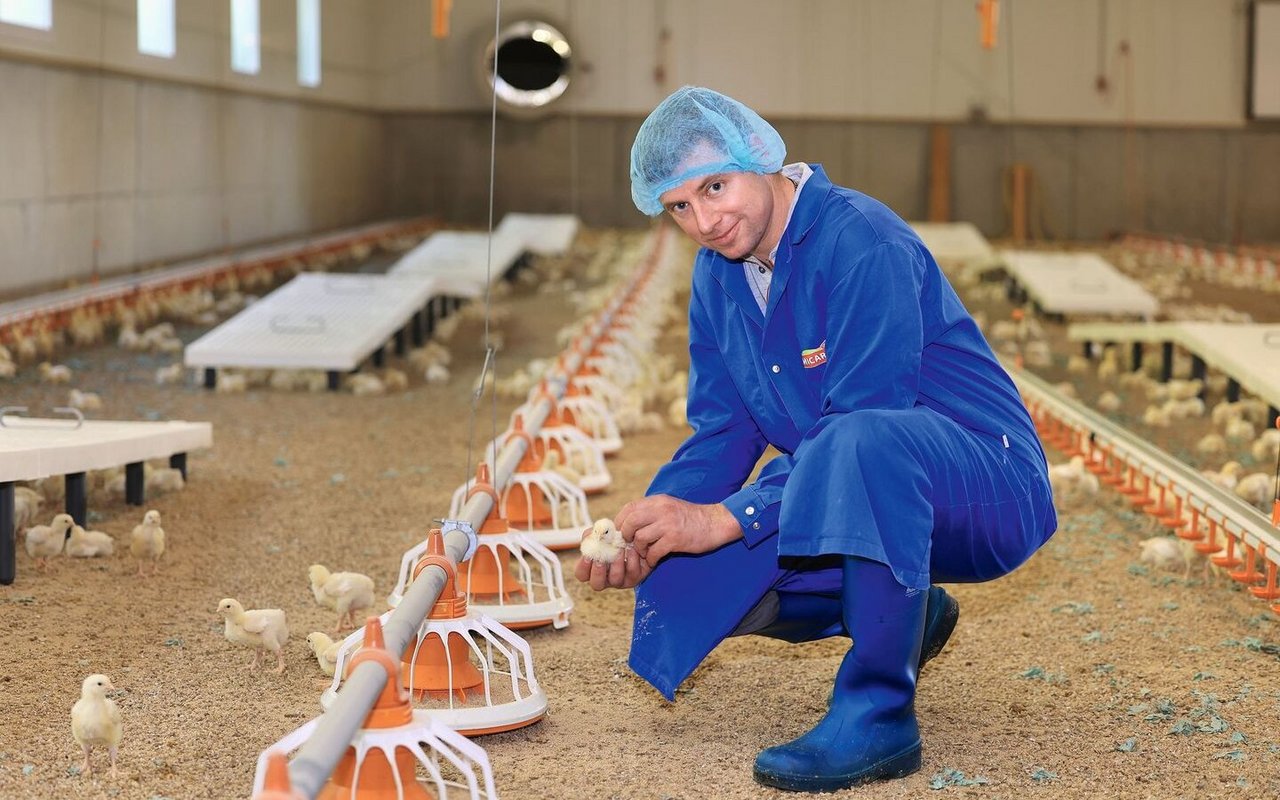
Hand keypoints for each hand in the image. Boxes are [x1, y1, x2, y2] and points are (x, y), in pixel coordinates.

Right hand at [573, 534, 650, 590]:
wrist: (636, 538)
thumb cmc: (614, 539)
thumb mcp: (601, 535)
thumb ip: (592, 534)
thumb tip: (590, 535)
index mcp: (593, 569)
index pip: (582, 575)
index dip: (583, 567)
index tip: (587, 556)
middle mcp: (605, 578)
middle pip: (596, 584)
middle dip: (597, 572)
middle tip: (600, 559)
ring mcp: (620, 580)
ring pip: (615, 579)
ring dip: (616, 563)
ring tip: (619, 549)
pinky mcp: (635, 577)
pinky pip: (632, 573)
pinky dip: (632, 559)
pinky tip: (631, 548)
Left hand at [616, 495, 741, 568]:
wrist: (716, 523)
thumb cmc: (690, 518)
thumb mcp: (669, 507)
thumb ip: (651, 512)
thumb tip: (628, 524)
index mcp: (658, 501)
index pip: (629, 508)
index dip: (620, 522)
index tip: (620, 534)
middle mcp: (661, 509)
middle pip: (630, 522)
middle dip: (626, 536)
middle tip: (631, 545)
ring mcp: (668, 524)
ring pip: (640, 538)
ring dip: (640, 549)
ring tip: (646, 553)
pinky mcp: (676, 539)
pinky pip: (654, 551)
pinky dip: (651, 559)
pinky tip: (655, 560)